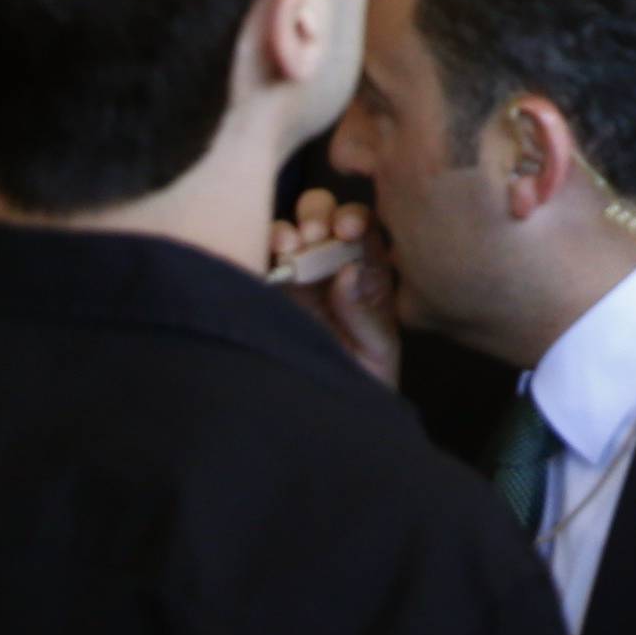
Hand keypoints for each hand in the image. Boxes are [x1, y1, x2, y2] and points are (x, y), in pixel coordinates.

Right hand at [268, 189, 401, 389]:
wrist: (324, 420)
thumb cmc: (362, 382)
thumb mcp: (376, 349)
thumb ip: (366, 311)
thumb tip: (348, 272)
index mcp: (367, 274)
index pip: (365, 230)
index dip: (357, 219)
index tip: (348, 231)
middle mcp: (331, 267)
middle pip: (326, 216)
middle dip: (321, 214)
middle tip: (317, 234)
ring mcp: (294, 278)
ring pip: (291, 229)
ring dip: (291, 227)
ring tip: (293, 246)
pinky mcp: (263, 291)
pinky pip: (259, 256)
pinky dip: (264, 245)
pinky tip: (274, 253)